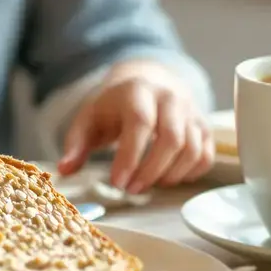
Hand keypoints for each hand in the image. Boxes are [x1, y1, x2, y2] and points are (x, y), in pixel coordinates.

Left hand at [57, 62, 213, 193]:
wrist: (147, 80)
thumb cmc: (115, 105)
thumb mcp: (89, 118)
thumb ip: (76, 144)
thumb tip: (64, 170)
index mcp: (137, 91)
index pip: (140, 122)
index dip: (130, 156)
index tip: (117, 183)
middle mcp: (170, 98)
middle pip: (172, 137)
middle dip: (151, 170)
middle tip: (131, 190)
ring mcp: (191, 112)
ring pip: (192, 149)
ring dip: (170, 175)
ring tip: (147, 185)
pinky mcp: (204, 127)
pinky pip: (206, 155)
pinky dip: (190, 173)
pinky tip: (168, 178)